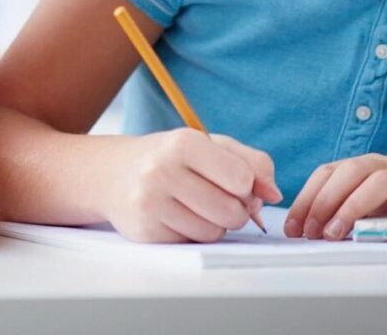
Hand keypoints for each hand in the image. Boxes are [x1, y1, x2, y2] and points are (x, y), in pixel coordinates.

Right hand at [103, 129, 280, 242]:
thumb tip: (274, 195)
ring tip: (195, 207)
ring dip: (214, 225)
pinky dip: (193, 235)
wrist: (112, 174)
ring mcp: (150, 202)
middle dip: (234, 210)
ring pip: (214, 233)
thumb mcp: (210, 146)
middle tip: (215, 198)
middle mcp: (163, 170)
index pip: (242, 179)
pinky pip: (192, 245)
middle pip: (232, 212)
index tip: (232, 182)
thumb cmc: (171, 158)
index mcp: (184, 142)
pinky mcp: (145, 230)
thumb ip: (252, 163)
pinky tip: (176, 217)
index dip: (246, 186)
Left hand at [285, 154, 386, 241]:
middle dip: (325, 201)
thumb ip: (352, 204)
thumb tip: (313, 225)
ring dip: (354, 207)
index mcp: (371, 165)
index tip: (294, 226)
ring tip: (337, 233)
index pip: (330, 173)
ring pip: (382, 183)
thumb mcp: (381, 197)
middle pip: (351, 173)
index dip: (308, 197)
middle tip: (311, 232)